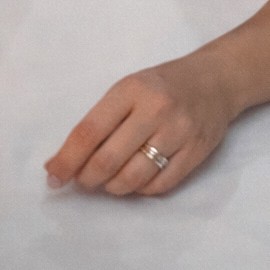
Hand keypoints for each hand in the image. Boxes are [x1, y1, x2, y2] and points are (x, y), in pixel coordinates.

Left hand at [44, 52, 239, 195]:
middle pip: (108, 161)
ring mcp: (179, 132)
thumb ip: (99, 122)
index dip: (67, 159)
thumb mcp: (128, 89)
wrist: (216, 80)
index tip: (53, 176)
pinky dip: (141, 189)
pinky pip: (159, 185)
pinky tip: (138, 179)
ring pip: (133, 178)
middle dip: (88, 179)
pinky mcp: (197, 151)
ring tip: (110, 181)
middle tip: (85, 180)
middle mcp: (156, 110)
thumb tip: (61, 165)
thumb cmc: (162, 85)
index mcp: (132, 90)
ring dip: (113, 188)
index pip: (89, 132)